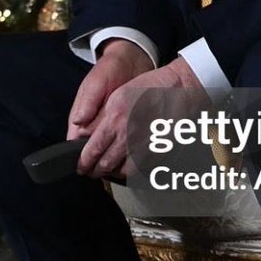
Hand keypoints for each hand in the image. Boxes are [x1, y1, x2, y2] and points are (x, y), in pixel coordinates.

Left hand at [70, 51, 205, 179]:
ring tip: (107, 170)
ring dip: (112, 173)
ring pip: (123, 171)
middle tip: (90, 172)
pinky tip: (126, 167)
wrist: (180, 88)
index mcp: (115, 118)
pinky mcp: (159, 152)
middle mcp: (128, 135)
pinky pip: (140, 169)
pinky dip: (131, 171)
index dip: (84, 162)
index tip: (80, 166)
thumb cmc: (150, 88)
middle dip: (94, 171)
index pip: (93, 149)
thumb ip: (103, 116)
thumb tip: (88, 134)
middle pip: (106, 164)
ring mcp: (145, 145)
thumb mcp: (119, 95)